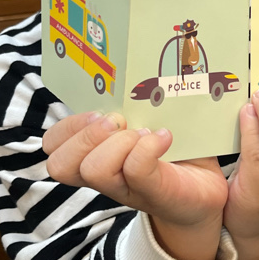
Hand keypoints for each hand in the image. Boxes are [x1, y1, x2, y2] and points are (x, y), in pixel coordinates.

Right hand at [42, 112, 228, 259]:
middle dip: (86, 135)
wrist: (205, 193)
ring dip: (118, 144)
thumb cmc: (175, 151)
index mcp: (95, 154)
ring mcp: (126, 187)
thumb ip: (135, 101)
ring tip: (142, 134)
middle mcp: (104, 175)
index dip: (67, 127)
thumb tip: (137, 67)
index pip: (53, 145)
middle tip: (119, 122)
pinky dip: (148, 148)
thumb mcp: (149, 120)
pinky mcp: (154, 192)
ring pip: (94, 170)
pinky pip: (136, 170)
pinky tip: (164, 138)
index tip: (98, 111)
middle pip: (61, 164)